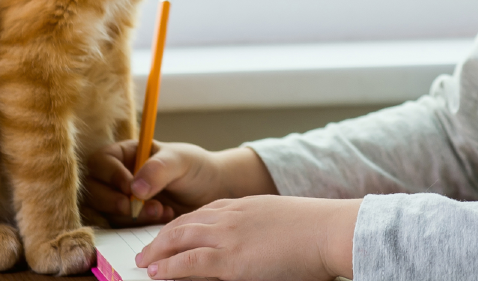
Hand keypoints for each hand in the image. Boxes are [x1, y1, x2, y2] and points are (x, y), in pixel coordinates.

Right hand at [84, 140, 276, 224]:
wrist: (213, 192)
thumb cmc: (196, 168)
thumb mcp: (181, 161)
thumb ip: (158, 169)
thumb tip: (134, 188)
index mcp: (125, 154)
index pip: (100, 162)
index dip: (110, 175)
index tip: (129, 186)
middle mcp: (117, 176)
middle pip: (94, 189)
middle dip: (113, 201)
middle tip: (136, 207)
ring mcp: (121, 199)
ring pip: (105, 211)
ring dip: (129, 215)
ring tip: (160, 210)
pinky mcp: (129, 219)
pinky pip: (119, 226)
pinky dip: (137, 226)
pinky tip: (162, 217)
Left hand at [135, 195, 358, 280]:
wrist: (331, 231)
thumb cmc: (320, 231)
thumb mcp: (284, 223)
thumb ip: (264, 230)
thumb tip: (259, 246)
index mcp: (247, 205)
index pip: (206, 211)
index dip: (185, 223)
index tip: (174, 233)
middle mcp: (232, 215)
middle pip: (186, 222)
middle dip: (164, 236)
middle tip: (149, 249)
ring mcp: (229, 236)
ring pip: (181, 238)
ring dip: (158, 250)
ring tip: (145, 262)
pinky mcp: (230, 260)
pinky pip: (189, 262)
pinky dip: (168, 266)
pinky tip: (157, 272)